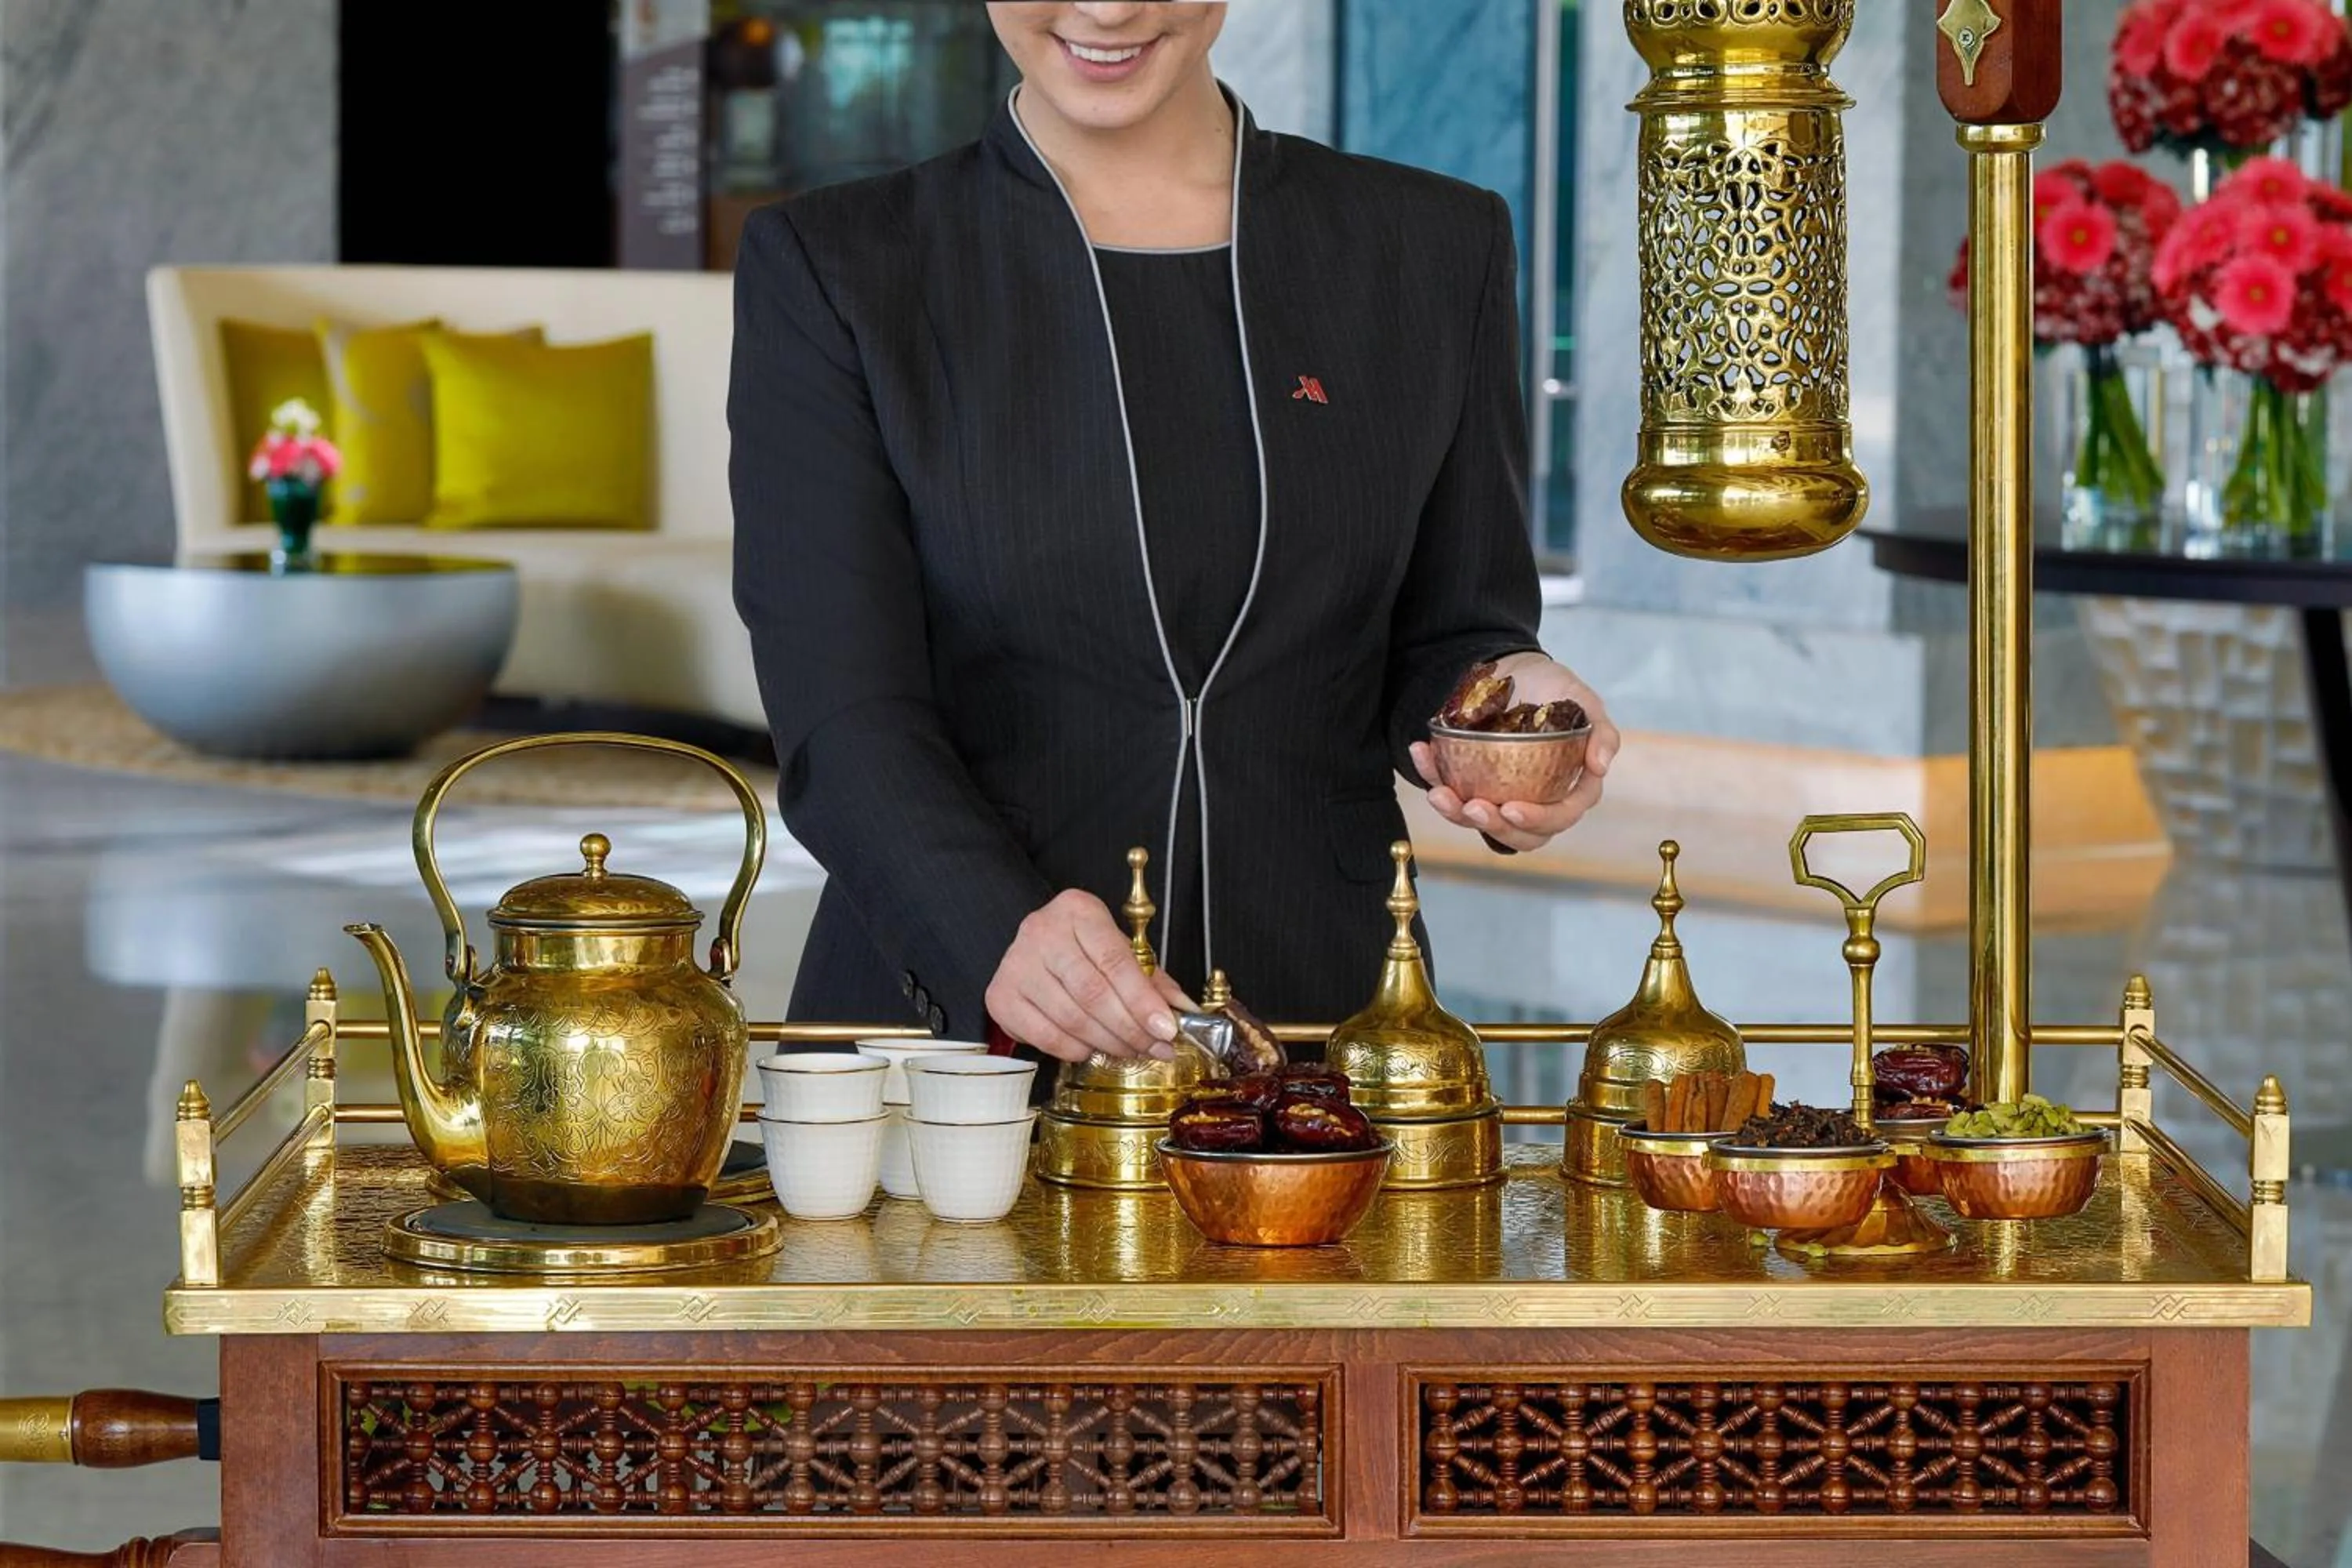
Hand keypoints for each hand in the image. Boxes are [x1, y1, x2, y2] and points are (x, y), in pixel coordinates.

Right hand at [984, 889, 1195, 1063]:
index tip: (1167, 1028)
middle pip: (1093, 993)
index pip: (1115, 960)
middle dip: (1131, 1028)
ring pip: (1071, 1018)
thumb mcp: (1119, 948)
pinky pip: (1046, 1036)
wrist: (1033, 945)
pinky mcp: (1001, 997)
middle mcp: (1041, 932)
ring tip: (1132, 1050)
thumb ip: (1152, 978)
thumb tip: (1183, 1012)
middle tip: (1156, 1047)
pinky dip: (1075, 1049)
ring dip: (1109, 1043)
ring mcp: (1016, 965)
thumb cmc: (1082, 947)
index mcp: (1077, 911)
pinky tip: (1092, 1047)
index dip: (1143, 1000)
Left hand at [1411, 652, 1619, 852]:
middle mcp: (1533, 797)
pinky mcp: (1468, 779)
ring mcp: (1498, 791)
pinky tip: (1421, 751)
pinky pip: (1449, 787)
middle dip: (1495, 828)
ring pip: (1480, 820)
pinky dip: (1431, 774)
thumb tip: (1600, 767)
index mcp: (1567, 787)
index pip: (1560, 816)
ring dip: (1455, 813)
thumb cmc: (1553, 687)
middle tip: (1474, 808)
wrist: (1512, 666)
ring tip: (1439, 794)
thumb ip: (1601, 732)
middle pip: (1519, 833)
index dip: (1540, 821)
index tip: (1513, 809)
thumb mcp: (1584, 701)